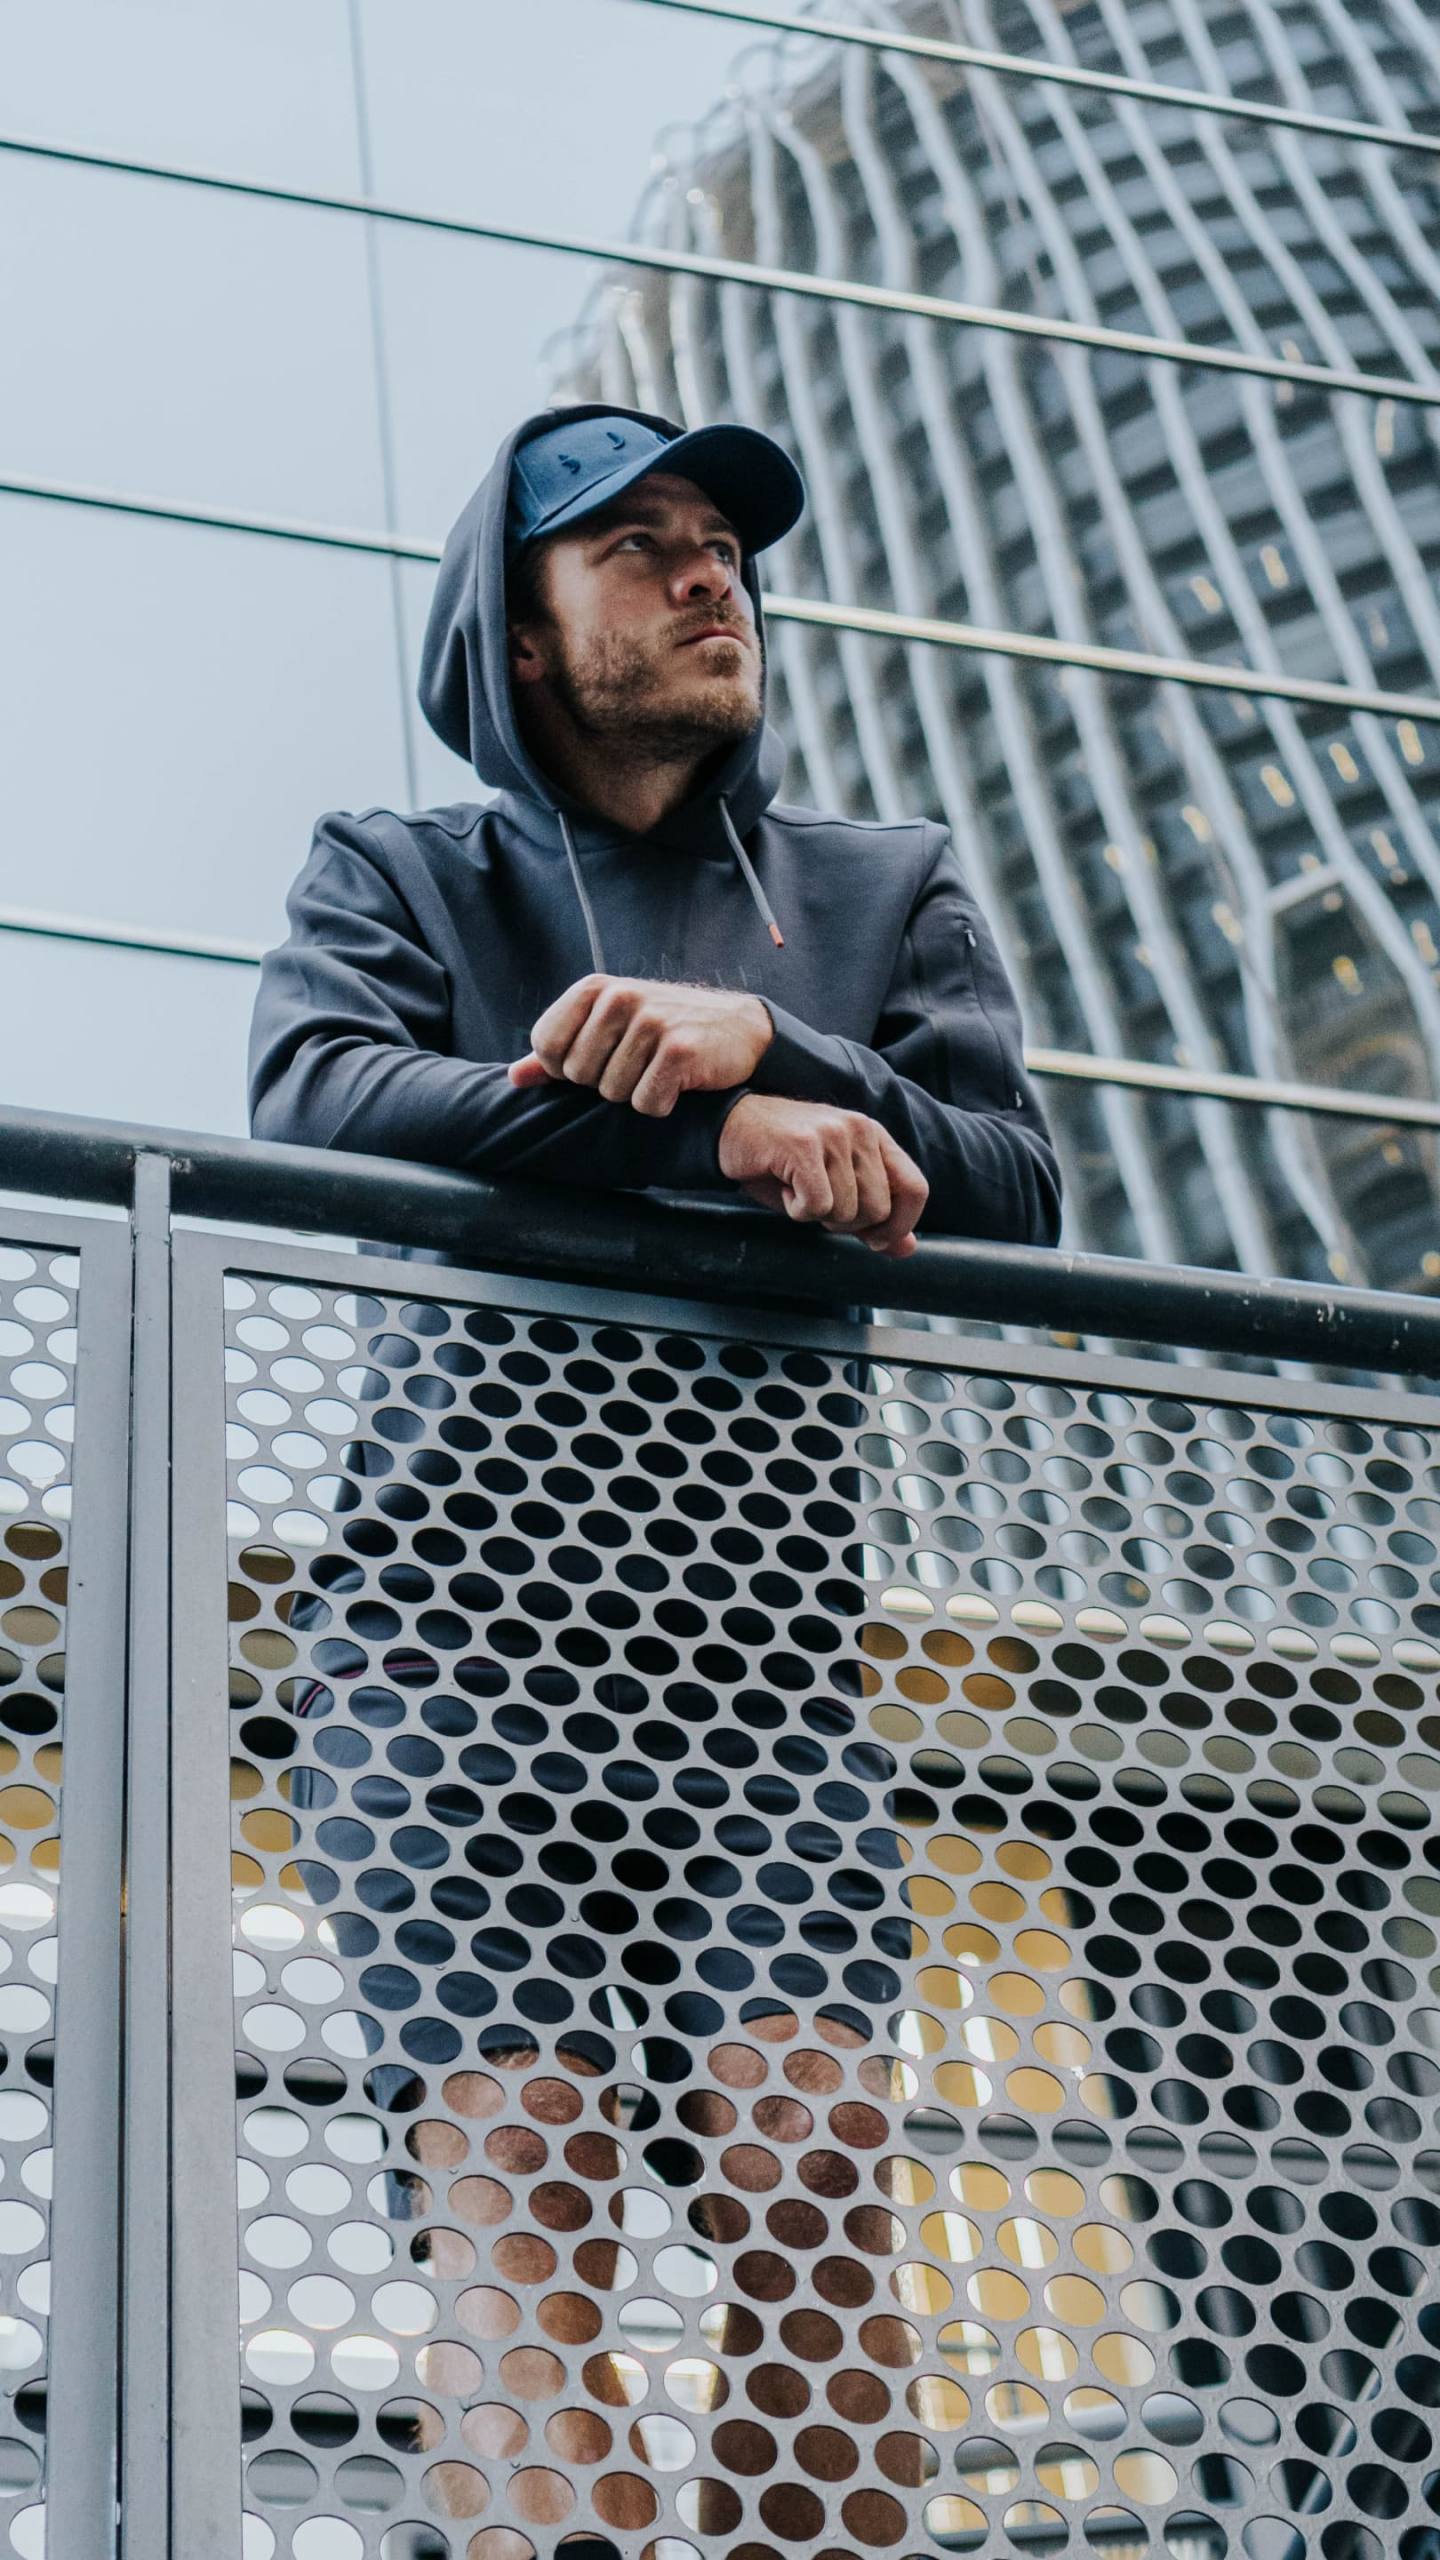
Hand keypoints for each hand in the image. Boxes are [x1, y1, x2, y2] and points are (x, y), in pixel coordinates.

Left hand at [507, 974, 773, 1115]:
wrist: (737, 1028)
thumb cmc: (665, 1029)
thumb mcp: (608, 1029)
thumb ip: (558, 1052)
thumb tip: (514, 1077)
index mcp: (595, 989)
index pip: (547, 1046)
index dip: (566, 1068)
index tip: (599, 1060)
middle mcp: (620, 998)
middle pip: (579, 1075)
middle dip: (605, 1082)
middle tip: (639, 1064)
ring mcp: (650, 1022)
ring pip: (613, 1093)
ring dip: (637, 1093)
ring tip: (660, 1070)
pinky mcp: (679, 1050)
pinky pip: (646, 1103)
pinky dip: (663, 1104)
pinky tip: (680, 1083)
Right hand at [718, 1094, 927, 1257]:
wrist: (729, 1127)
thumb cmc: (782, 1161)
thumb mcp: (834, 1188)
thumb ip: (872, 1216)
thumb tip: (906, 1248)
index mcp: (874, 1135)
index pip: (915, 1188)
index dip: (900, 1224)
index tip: (875, 1240)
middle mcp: (860, 1128)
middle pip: (878, 1209)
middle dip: (846, 1224)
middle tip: (817, 1203)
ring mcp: (832, 1134)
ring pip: (846, 1211)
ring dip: (816, 1215)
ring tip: (797, 1189)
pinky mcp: (803, 1145)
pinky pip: (816, 1206)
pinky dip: (796, 1210)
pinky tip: (784, 1187)